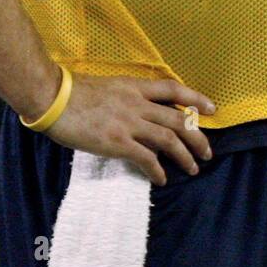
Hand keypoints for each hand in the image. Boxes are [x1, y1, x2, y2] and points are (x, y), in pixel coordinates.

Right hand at [46, 74, 216, 184]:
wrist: (53, 98)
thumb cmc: (73, 93)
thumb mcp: (108, 87)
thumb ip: (126, 98)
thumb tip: (138, 113)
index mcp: (135, 87)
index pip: (174, 90)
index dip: (196, 98)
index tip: (212, 108)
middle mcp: (138, 104)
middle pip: (178, 119)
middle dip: (197, 137)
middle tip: (207, 151)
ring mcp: (129, 123)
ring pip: (169, 139)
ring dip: (185, 156)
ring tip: (193, 168)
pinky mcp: (118, 142)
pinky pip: (146, 158)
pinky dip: (158, 170)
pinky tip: (162, 179)